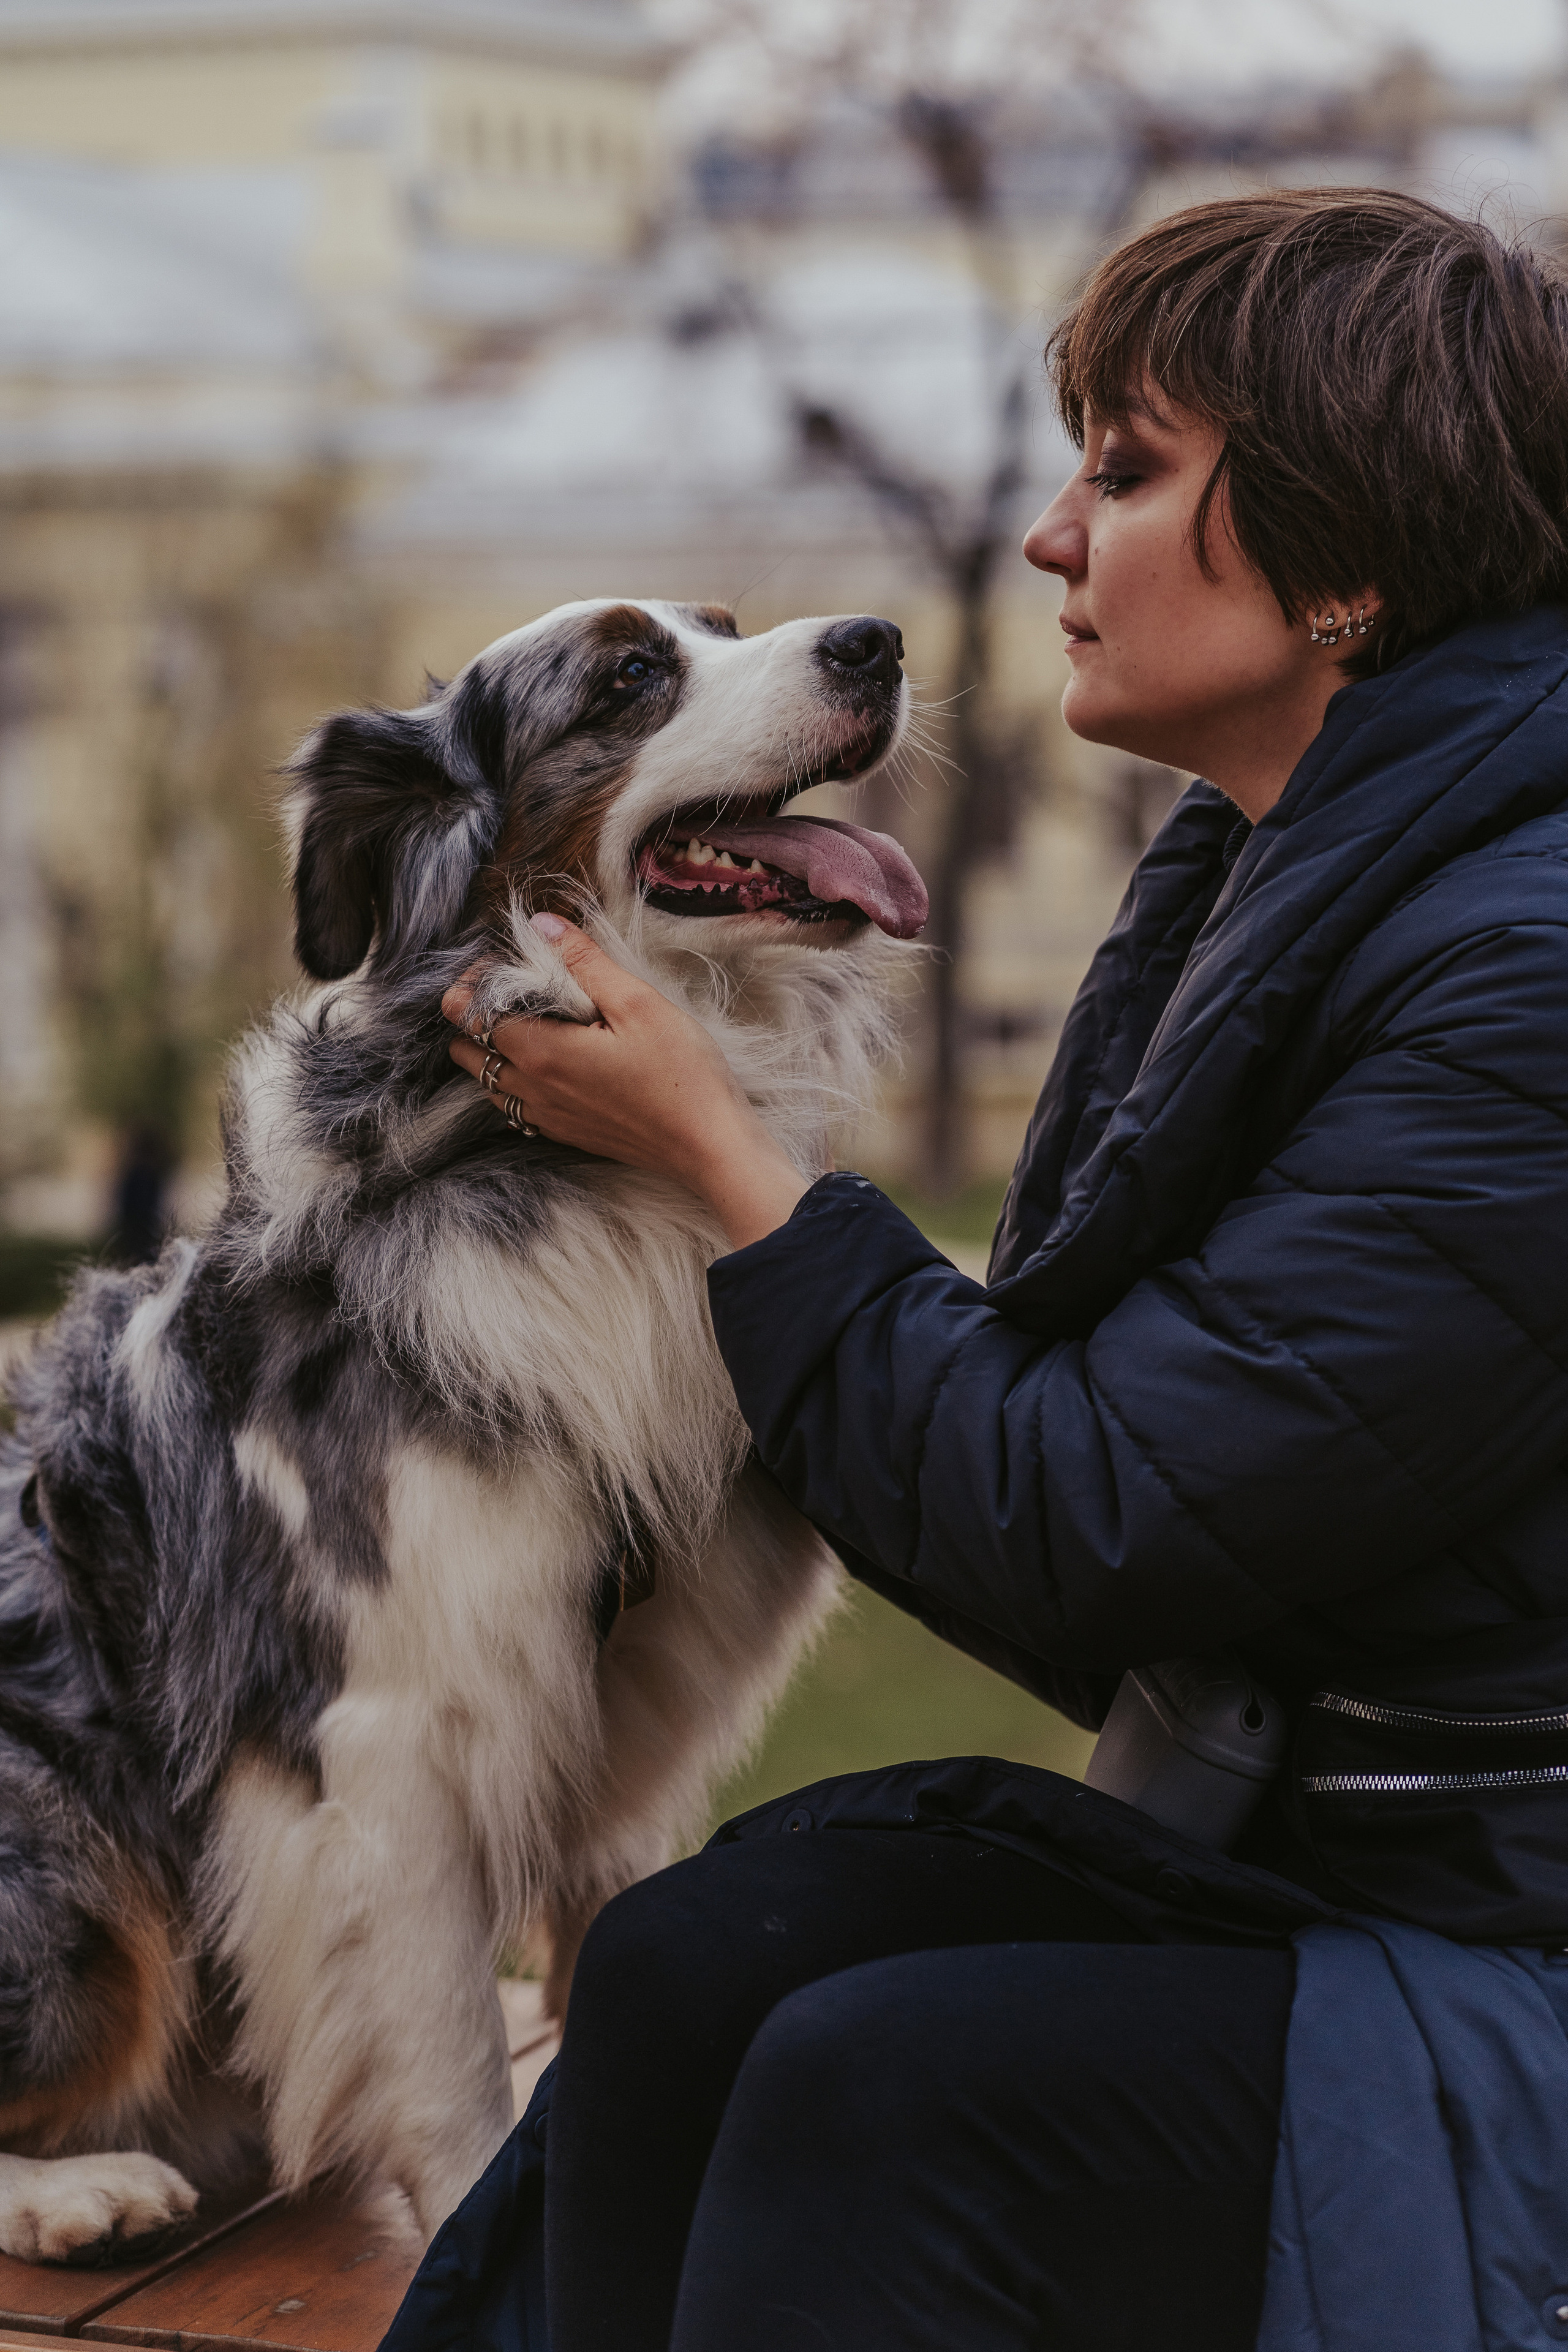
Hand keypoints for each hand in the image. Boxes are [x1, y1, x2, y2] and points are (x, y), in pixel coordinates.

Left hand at [445, 914, 809, 1251]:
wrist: (709, 1146)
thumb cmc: (681, 1073)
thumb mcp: (638, 1002)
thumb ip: (584, 962)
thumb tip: (542, 925)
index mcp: (540, 1052)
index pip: (471, 1014)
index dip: (475, 983)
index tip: (501, 962)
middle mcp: (532, 1090)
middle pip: (467, 1052)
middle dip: (474, 1016)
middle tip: (514, 988)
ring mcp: (547, 1118)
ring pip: (488, 1083)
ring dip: (493, 1051)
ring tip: (531, 1023)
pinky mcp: (567, 1134)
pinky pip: (516, 1106)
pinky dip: (516, 1080)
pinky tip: (551, 1063)